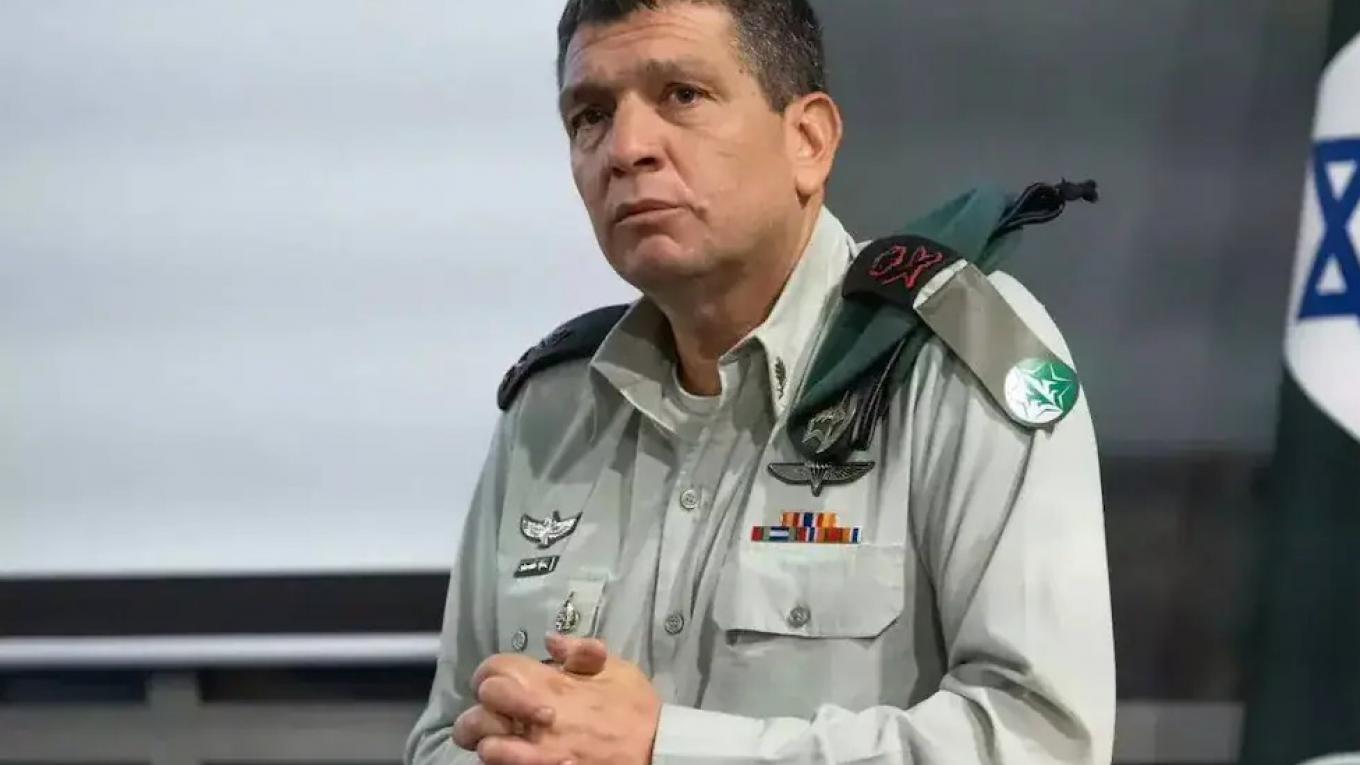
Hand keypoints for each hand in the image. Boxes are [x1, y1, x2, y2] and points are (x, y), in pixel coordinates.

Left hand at [452, 634, 660, 764]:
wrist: (656, 752)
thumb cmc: (634, 709)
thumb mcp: (615, 667)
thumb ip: (581, 650)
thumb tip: (550, 640)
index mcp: (549, 683)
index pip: (493, 670)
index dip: (492, 674)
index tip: (505, 681)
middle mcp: (535, 717)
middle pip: (477, 711)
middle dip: (482, 712)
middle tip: (498, 716)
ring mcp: (536, 752)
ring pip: (485, 748)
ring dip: (490, 744)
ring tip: (505, 742)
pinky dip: (506, 764)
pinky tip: (520, 759)